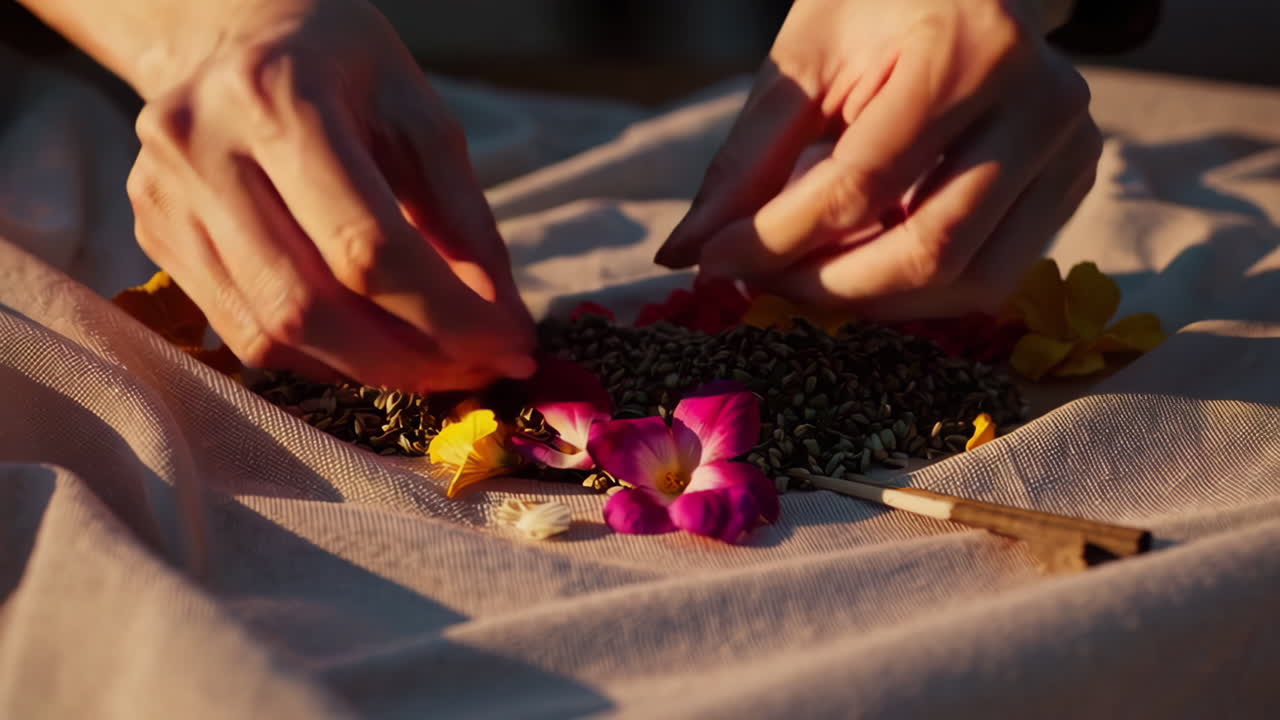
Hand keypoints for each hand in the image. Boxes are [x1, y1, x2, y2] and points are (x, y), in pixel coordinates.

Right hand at [123, 0, 533, 390]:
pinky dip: (321, 358)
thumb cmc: (344, 68)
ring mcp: (164, 197)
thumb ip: (463, 219)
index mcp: (276, 98)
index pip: (367, 247)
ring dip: (368, 369)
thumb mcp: (420, 118)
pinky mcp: (155, 234)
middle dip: (409, 357)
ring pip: (270, 333)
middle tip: (475, 370)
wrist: (238, 32)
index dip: (448, 315)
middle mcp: (200, 148)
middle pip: (310, 305)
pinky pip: (243, 333)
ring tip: (433, 365)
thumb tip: (500, 322)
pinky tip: (372, 347)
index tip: (510, 346)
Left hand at [656, 0, 1101, 319]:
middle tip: (762, 286)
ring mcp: (1071, 147)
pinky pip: (994, 275)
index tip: (714, 262)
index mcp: (967, 52)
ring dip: (874, 302)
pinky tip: (866, 262)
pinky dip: (919, 290)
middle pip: (928, 249)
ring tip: (808, 278)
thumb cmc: (875, 5)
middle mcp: (1041, 103)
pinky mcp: (1073, 182)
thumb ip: (746, 161)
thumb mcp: (804, 63)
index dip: (777, 240)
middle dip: (827, 288)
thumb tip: (685, 253)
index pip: (862, 184)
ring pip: (970, 282)